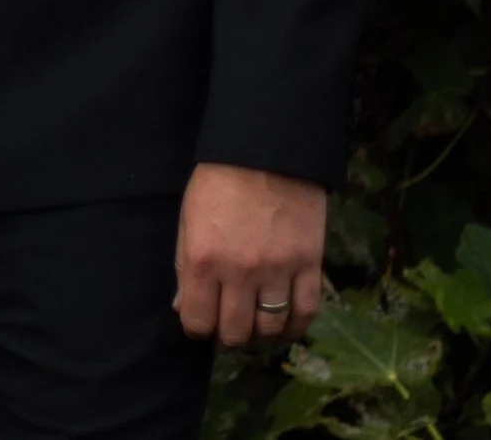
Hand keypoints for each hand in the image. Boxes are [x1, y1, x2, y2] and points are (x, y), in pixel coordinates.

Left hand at [174, 162, 326, 347]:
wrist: (266, 153)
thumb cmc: (218, 182)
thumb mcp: (188, 220)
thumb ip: (183, 266)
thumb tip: (181, 307)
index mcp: (202, 259)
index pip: (197, 320)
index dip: (197, 329)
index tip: (200, 324)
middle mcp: (239, 272)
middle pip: (235, 331)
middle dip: (228, 338)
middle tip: (228, 331)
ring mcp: (278, 270)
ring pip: (271, 328)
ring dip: (261, 337)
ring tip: (255, 330)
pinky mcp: (310, 265)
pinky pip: (306, 312)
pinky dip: (295, 327)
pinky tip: (286, 327)